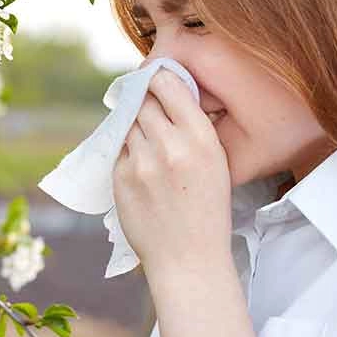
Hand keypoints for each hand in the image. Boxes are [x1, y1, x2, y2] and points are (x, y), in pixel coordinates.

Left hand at [112, 69, 233, 273]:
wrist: (188, 259)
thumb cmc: (206, 211)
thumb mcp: (217, 163)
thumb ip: (193, 129)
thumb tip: (169, 96)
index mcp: (201, 138)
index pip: (168, 85)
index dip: (158, 78)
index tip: (155, 79)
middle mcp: (170, 145)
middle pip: (144, 101)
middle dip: (145, 102)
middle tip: (148, 109)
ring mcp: (142, 162)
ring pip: (128, 124)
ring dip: (134, 127)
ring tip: (148, 144)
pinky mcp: (121, 177)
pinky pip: (119, 150)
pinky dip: (127, 152)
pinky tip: (142, 168)